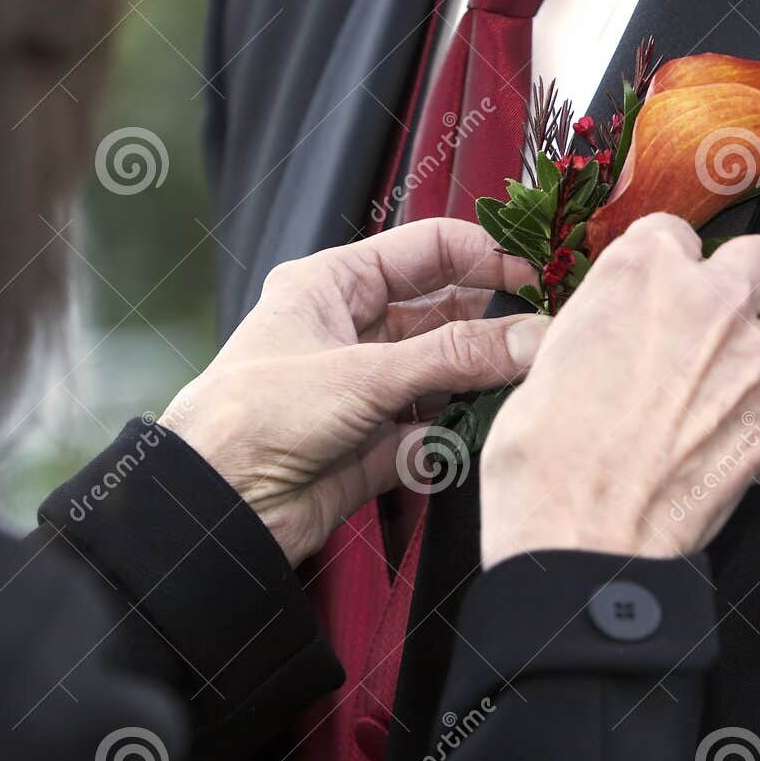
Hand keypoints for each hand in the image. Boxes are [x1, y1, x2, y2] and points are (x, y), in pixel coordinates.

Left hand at [160, 220, 547, 566]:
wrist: (213, 509)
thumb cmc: (249, 418)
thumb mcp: (361, 374)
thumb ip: (454, 357)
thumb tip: (529, 336)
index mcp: (331, 286)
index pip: (426, 251)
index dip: (484, 255)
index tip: (537, 273)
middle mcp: (350, 332)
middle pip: (445, 313)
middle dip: (494, 323)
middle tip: (546, 332)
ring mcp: (365, 390)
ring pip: (447, 374)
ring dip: (482, 381)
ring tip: (526, 380)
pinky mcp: (376, 446)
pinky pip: (436, 432)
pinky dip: (456, 436)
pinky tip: (476, 434)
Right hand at [479, 214, 759, 568]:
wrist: (580, 545)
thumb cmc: (544, 462)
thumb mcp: (547, 363)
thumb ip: (602, 324)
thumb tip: (614, 329)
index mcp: (642, 271)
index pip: (672, 233)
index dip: (660, 268)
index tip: (649, 296)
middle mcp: (709, 302)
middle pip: (754, 261)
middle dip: (733, 286)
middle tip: (698, 327)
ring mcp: (755, 362)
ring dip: (742, 359)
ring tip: (693, 407)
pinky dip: (749, 420)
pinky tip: (705, 449)